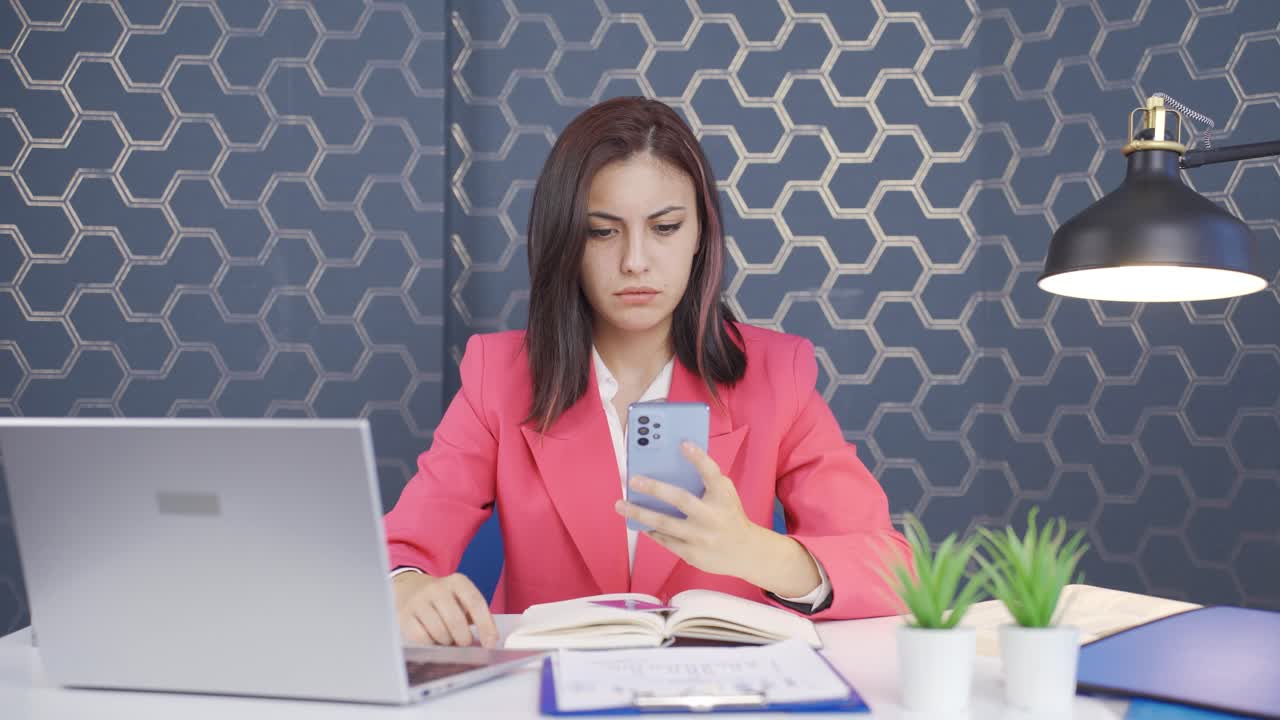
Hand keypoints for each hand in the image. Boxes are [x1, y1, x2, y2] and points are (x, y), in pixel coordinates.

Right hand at [392, 571, 499, 647]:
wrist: (409, 589)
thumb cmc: (444, 601)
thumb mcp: (461, 599)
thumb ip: (475, 616)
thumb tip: (488, 642)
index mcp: (457, 582)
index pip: (475, 603)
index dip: (486, 626)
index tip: (490, 644)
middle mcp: (437, 588)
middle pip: (456, 621)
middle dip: (464, 639)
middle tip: (464, 644)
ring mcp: (418, 601)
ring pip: (439, 632)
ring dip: (447, 643)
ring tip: (447, 640)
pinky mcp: (404, 616)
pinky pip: (422, 639)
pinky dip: (431, 645)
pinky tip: (433, 641)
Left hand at [613, 441, 764, 579]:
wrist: (745, 552)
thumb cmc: (728, 515)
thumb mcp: (725, 494)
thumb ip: (706, 480)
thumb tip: (672, 464)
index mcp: (722, 496)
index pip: (711, 473)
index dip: (698, 458)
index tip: (683, 444)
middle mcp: (712, 517)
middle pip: (681, 499)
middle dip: (655, 489)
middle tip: (633, 479)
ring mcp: (701, 537)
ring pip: (665, 523)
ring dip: (639, 513)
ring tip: (620, 504)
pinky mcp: (691, 553)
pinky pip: (664, 539)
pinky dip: (649, 529)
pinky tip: (636, 521)